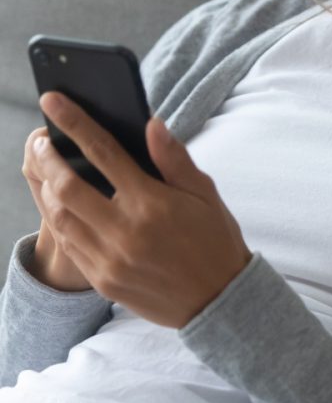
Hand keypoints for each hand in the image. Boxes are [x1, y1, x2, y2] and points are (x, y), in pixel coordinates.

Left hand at [32, 92, 252, 327]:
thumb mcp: (204, 192)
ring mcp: (109, 260)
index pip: (103, 152)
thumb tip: (150, 123)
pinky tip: (60, 204)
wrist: (218, 302)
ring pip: (59, 217)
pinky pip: (68, 245)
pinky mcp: (102, 282)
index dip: (74, 122)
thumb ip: (174, 157)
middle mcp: (125, 231)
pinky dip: (58, 219)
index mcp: (151, 203)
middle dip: (47, 157)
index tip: (53, 100)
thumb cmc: (214, 239)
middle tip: (41, 140)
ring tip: (46, 169)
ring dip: (46, 188)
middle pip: (67, 186)